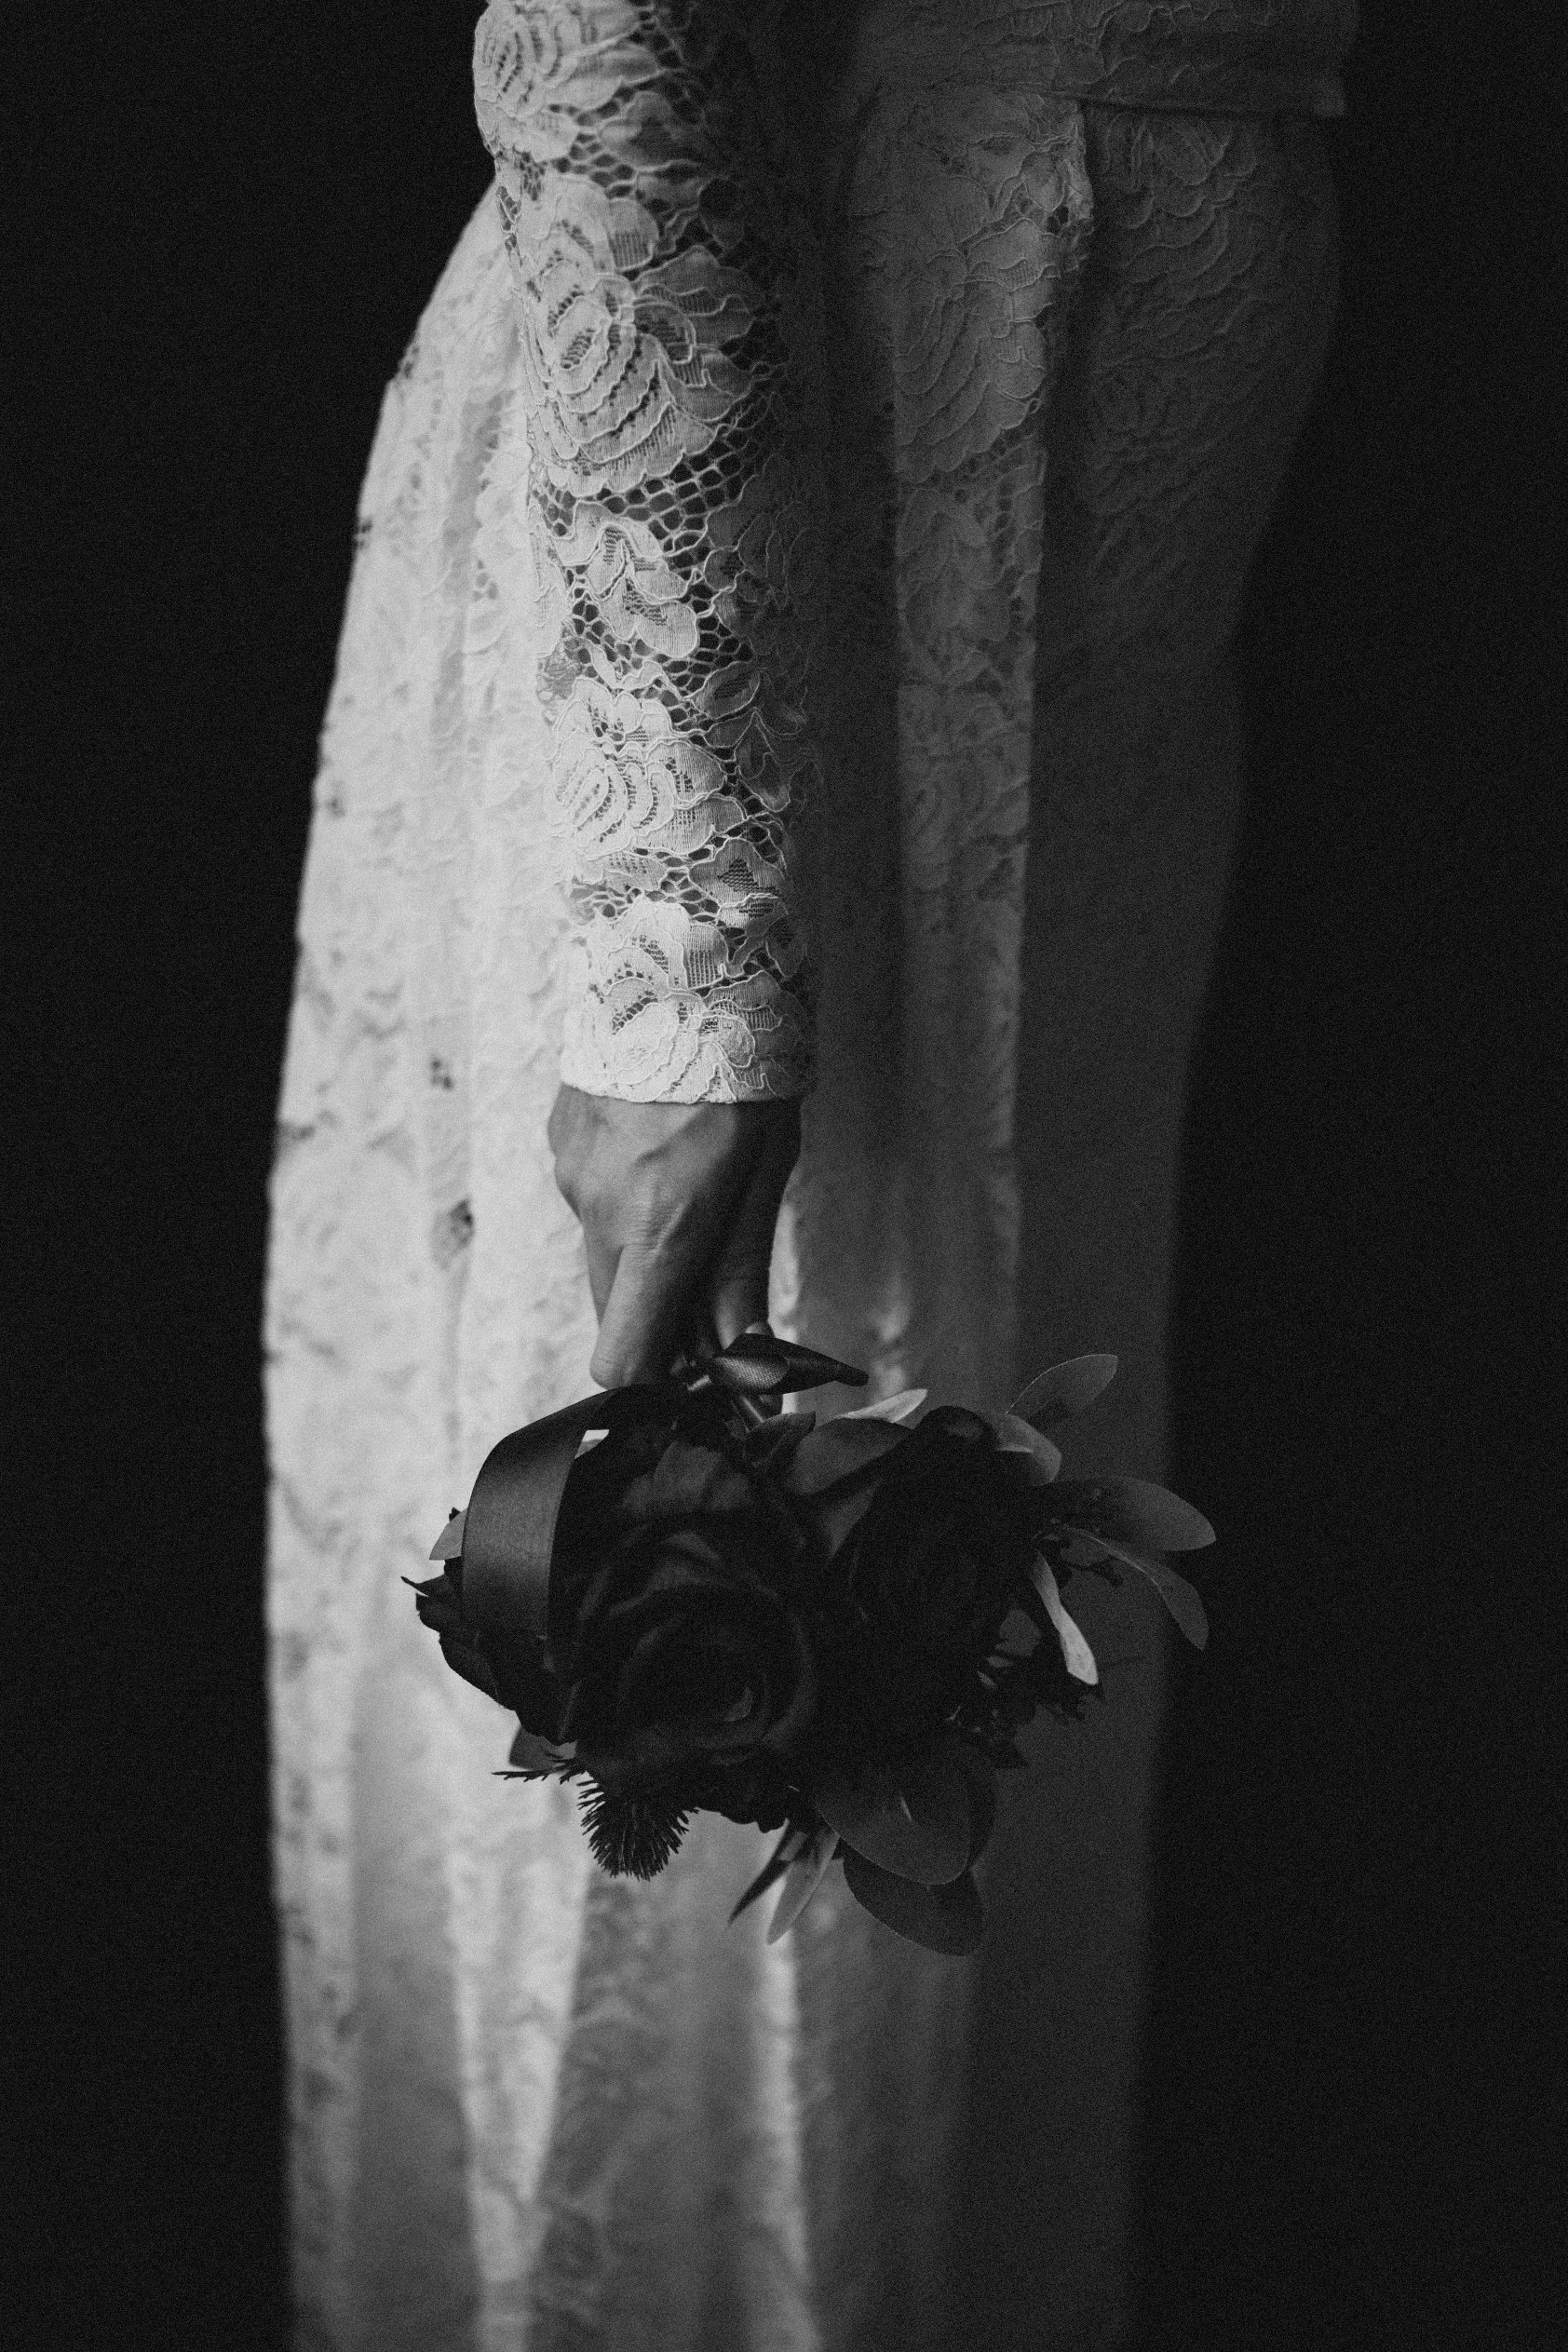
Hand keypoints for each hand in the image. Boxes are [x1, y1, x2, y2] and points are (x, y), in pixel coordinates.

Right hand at [547, 1085, 801, 1387]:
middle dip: (660, 1313)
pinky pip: (590, 1198)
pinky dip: (624, 1198)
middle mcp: (600, 1210)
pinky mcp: (561, 1140)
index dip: (656, 1377)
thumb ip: (741, 1268)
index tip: (698, 1365)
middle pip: (614, 1313)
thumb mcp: (765, 1172)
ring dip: (643, 1250)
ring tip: (696, 1184)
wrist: (680, 959)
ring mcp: (572, 1172)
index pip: (621, 1359)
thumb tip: (739, 1351)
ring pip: (602, 1253)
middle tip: (716, 1273)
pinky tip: (662, 1145)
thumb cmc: (742, 1065)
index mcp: (660, 1226)